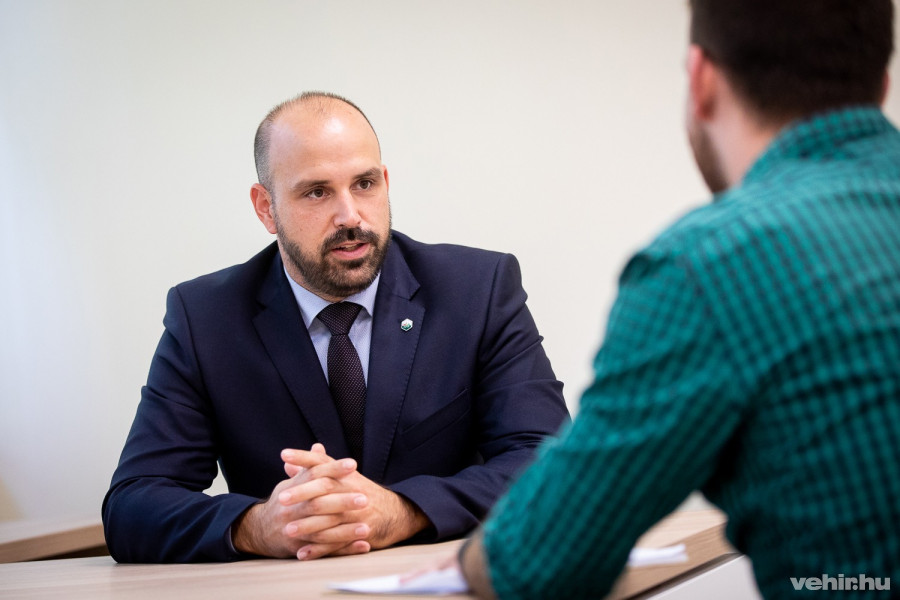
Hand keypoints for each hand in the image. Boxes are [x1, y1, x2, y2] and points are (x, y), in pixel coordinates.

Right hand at [231, 449, 369, 558]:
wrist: (259, 531)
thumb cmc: (284, 502)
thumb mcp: (292, 483)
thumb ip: (308, 466)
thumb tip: (319, 446)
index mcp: (292, 488)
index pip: (313, 474)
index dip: (333, 469)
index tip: (353, 464)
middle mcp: (291, 508)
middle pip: (318, 503)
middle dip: (342, 501)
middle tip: (365, 498)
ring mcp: (293, 529)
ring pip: (321, 530)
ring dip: (346, 530)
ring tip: (367, 527)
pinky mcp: (298, 548)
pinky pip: (324, 551)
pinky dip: (344, 549)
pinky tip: (362, 545)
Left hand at [280, 444, 431, 559]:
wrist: (394, 513)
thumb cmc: (360, 493)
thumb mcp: (341, 477)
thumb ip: (312, 471)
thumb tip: (287, 462)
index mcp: (345, 474)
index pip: (321, 461)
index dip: (303, 457)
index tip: (283, 453)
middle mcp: (352, 489)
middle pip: (325, 488)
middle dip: (303, 493)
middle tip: (282, 499)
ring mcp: (358, 512)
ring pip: (330, 517)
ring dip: (308, 525)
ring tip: (288, 530)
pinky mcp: (362, 532)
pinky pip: (338, 542)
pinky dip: (320, 550)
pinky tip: (303, 553)